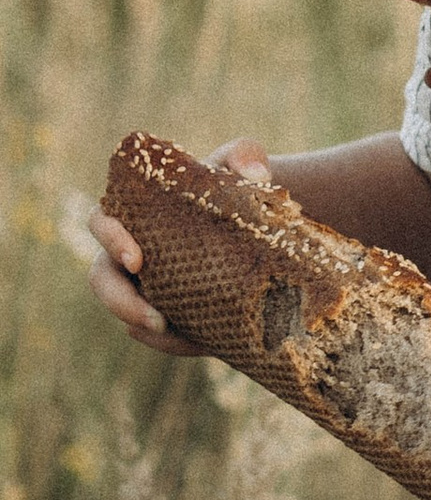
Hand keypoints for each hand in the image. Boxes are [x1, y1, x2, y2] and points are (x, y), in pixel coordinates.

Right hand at [88, 134, 272, 349]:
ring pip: (126, 314)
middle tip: (156, 317)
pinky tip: (202, 344)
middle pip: (102, 280)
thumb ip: (244, 155)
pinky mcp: (171, 312)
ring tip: (174, 334)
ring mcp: (147, 286)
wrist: (259, 222)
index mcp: (132, 213)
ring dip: (144, 327)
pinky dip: (177, 343)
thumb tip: (256, 176)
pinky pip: (163, 336)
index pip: (101, 223)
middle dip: (120, 301)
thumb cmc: (233, 184)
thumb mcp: (239, 164)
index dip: (111, 241)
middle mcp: (130, 252)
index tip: (137, 259)